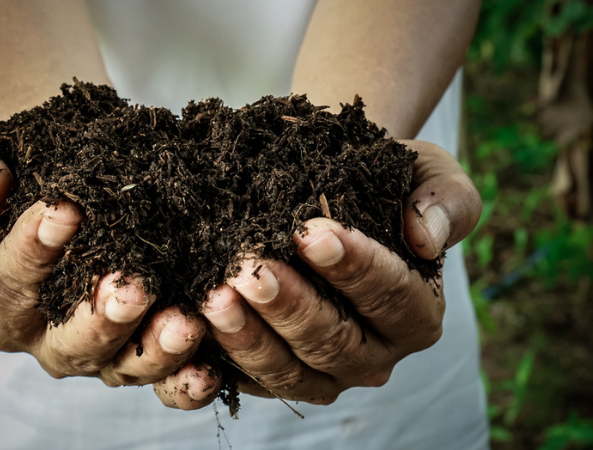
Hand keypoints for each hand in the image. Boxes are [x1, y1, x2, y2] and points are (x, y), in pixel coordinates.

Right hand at [0, 147, 220, 399]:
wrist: (69, 180)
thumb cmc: (17, 176)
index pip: (9, 284)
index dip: (32, 250)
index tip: (65, 211)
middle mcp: (45, 338)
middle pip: (70, 343)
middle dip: (103, 319)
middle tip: (132, 287)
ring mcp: (99, 352)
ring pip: (123, 367)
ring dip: (156, 351)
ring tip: (184, 322)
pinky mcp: (144, 355)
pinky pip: (165, 382)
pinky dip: (187, 382)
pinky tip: (210, 366)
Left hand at [158, 139, 479, 406]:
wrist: (323, 187)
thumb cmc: (379, 180)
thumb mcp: (426, 171)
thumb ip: (444, 199)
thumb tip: (427, 237)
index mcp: (417, 314)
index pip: (392, 297)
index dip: (354, 267)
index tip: (312, 233)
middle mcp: (373, 355)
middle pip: (334, 342)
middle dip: (290, 305)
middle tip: (251, 268)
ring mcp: (322, 374)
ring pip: (287, 370)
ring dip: (248, 335)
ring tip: (215, 294)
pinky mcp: (271, 378)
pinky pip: (244, 381)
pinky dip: (217, 356)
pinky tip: (191, 322)